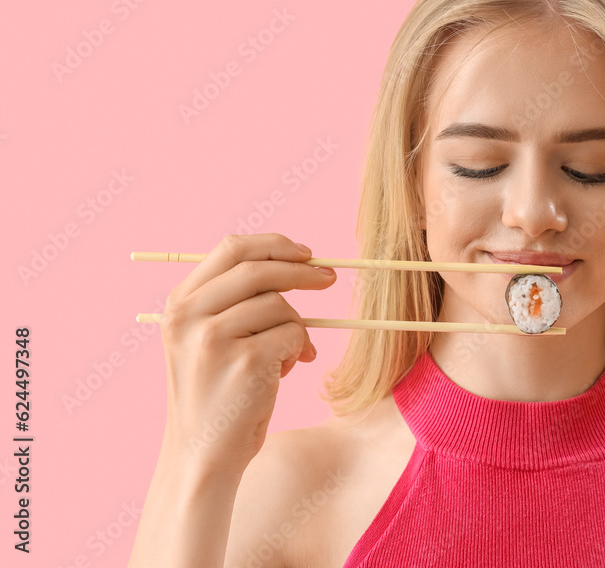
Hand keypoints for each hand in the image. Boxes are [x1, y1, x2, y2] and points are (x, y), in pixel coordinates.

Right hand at [157, 233, 335, 474]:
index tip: (305, 252)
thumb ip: (233, 302)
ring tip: (286, 356)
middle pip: (258, 269)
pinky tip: (284, 372)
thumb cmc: (215, 396)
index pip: (230, 248)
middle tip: (329, 278)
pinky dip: (298, 350)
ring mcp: (214, 337)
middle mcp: (190, 315)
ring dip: (296, 327)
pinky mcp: (245, 361)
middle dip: (301, 270)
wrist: (201, 455)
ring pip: (280, 305)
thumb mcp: (205, 340)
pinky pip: (293, 334)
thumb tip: (294, 264)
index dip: (274, 245)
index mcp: (179, 303)